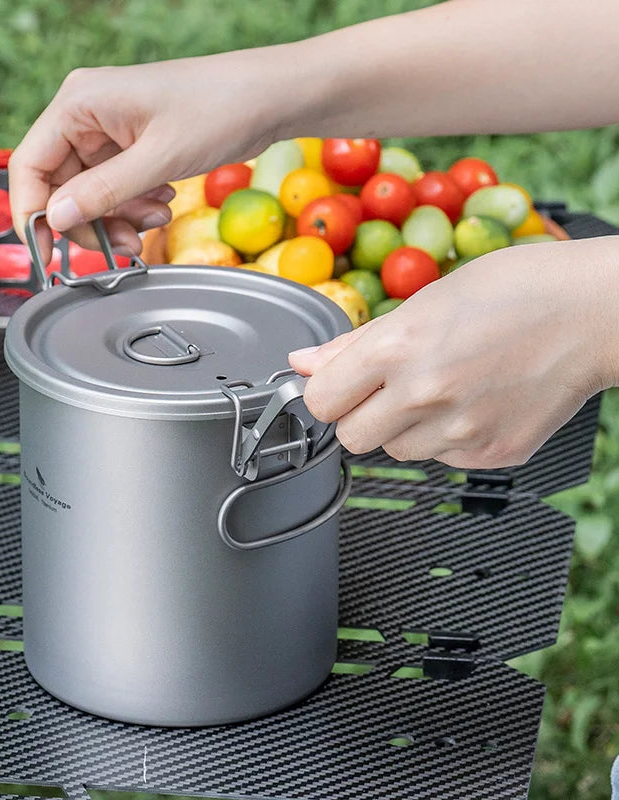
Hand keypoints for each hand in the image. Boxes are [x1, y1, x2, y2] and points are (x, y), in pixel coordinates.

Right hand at [8, 54, 281, 262]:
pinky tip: (163, 202)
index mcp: (79, 103)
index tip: (46, 255)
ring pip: (92, 193)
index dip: (32, 215)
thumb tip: (56, 219)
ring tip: (155, 220)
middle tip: (123, 246)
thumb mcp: (159, 159)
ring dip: (119, 218)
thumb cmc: (219, 107)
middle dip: (92, 222)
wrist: (268, 97)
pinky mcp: (133, 146)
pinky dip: (135, 206)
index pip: (30, 166)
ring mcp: (110, 131)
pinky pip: (117, 188)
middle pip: (62, 187)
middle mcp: (87, 115)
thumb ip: (103, 192)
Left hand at [289, 238, 618, 468]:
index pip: (320, 402)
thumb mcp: (424, 301)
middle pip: (351, 437)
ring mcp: (461, 430)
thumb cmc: (515, 291)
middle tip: (390, 387)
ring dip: (404, 427)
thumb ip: (355, 343)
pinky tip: (472, 402)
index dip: (325, 394)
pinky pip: (441, 457)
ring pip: (395, 451)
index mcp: (399, 348)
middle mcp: (425, 394)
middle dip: (361, 415)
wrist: (594, 313)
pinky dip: (446, 437)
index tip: (337, 387)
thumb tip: (304, 363)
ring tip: (442, 388)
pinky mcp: (492, 453)